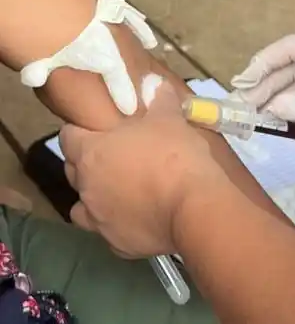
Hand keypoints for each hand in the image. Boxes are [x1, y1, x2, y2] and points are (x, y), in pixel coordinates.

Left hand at [60, 82, 229, 256]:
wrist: (193, 206)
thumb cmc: (175, 155)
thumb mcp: (170, 119)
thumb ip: (158, 99)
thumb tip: (153, 83)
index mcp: (91, 152)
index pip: (69, 136)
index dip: (83, 131)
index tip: (101, 129)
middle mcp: (85, 186)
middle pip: (73, 171)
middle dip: (89, 163)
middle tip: (117, 157)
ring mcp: (97, 219)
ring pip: (83, 206)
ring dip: (96, 197)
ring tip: (122, 192)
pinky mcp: (115, 244)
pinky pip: (108, 231)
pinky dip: (117, 224)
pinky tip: (138, 218)